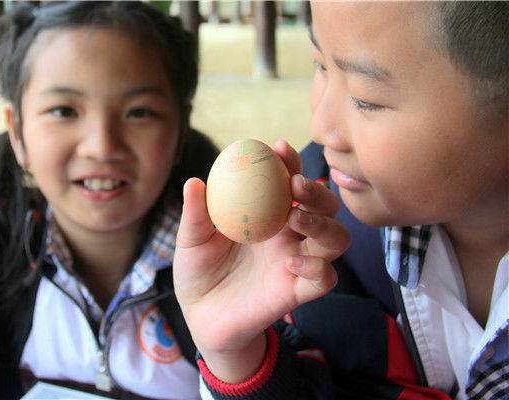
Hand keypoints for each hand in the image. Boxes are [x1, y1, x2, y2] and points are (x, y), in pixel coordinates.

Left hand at [173, 140, 349, 382]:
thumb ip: (196, 213)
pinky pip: (326, 278)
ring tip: (295, 219)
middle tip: (295, 185)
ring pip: (336, 238)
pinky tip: (292, 262)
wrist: (200, 315)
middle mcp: (289, 235)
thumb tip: (193, 182)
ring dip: (324, 224)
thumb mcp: (191, 240)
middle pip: (325, 206)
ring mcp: (297, 262)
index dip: (291, 163)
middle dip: (318, 191)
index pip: (290, 182)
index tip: (280, 148)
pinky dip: (318, 267)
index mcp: (268, 215)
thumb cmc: (198, 271)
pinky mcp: (299, 292)